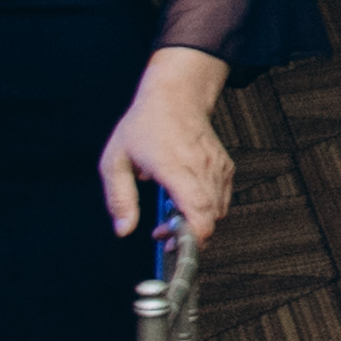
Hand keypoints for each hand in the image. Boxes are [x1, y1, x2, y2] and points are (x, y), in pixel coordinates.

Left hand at [101, 52, 231, 242]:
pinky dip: (206, 208)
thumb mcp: (115, 161)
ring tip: (172, 217)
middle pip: (210, 217)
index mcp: (175, 167)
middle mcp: (201, 168)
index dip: (192, 234)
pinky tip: (186, 202)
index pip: (198, 209)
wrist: (176, 97)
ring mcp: (217, 168)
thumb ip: (119, 199)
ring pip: (218, 211)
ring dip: (197, 222)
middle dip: (188, 235)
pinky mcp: (225, 168)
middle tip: (164, 234)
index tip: (174, 244)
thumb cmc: (146, 124)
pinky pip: (222, 199)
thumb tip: (123, 229)